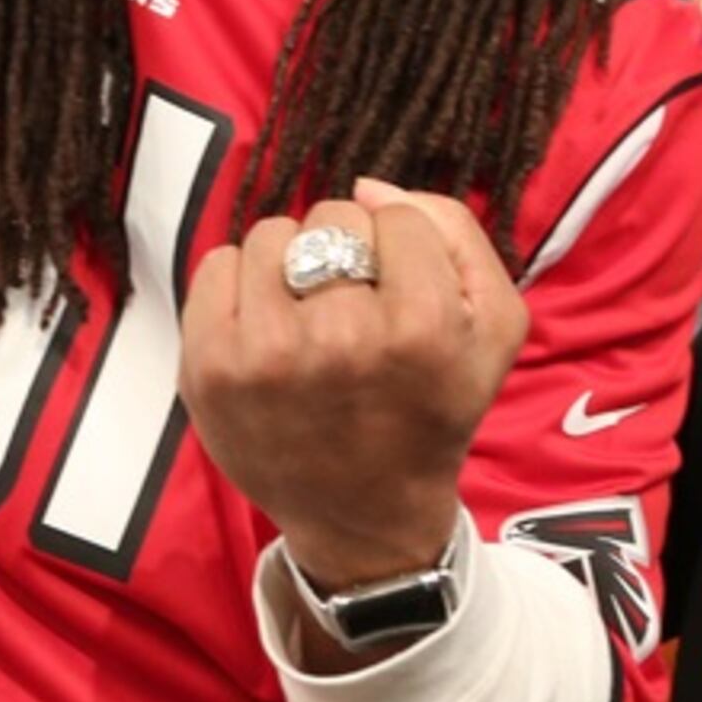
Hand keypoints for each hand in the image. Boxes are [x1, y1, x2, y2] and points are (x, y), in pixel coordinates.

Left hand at [180, 178, 530, 591]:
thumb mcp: (493, 328)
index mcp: (421, 328)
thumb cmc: (431, 412)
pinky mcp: (208, 366)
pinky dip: (241, 284)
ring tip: (309, 322)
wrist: (364, 515)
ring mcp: (265, 355)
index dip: (404, 252)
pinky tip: (268, 331)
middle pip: (334, 217)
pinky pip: (217, 263)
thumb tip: (369, 186)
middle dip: (348, 254)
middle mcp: (341, 340)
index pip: (397, 218)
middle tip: (356, 317)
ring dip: (292, 265)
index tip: (403, 301)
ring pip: (273, 234)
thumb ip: (455, 232)